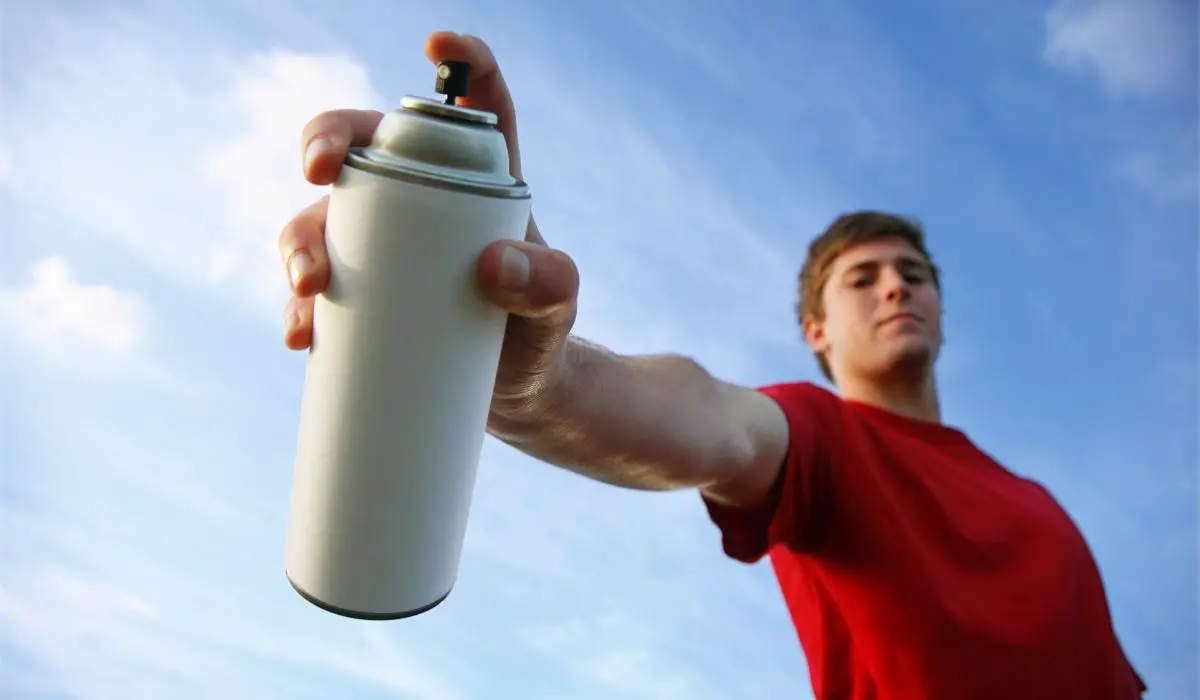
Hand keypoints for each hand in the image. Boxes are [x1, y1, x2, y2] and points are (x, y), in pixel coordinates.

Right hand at [278, 32, 579, 417]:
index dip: (464, 61)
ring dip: (300, 241)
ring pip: (320, 219)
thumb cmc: (543, 336)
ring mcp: (380, 250)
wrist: (518, 396)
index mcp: (477, 182)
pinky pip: (311, 292)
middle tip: (317, 170)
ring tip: (309, 287)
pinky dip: (298, 310)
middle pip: (362, 146)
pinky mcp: (358, 299)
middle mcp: (418, 203)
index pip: (473, 104)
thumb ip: (549, 284)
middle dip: (326, 141)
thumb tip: (493, 264)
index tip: (441, 45)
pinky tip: (300, 334)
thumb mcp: (557, 308)